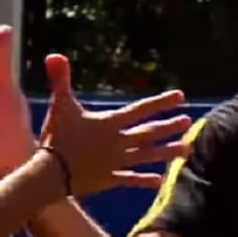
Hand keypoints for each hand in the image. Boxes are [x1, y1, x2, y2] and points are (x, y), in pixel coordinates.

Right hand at [39, 51, 190, 195]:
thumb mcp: (59, 105)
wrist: (50, 173)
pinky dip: (143, 180)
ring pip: (146, 156)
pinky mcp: (108, 180)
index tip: (181, 96)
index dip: (161, 102)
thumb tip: (54, 55)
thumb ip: (60, 80)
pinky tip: (159, 181)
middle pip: (149, 133)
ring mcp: (115, 163)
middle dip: (169, 127)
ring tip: (187, 150)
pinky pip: (129, 180)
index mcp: (110, 123)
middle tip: (187, 122)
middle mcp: (118, 143)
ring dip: (167, 152)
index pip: (140, 110)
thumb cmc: (55, 137)